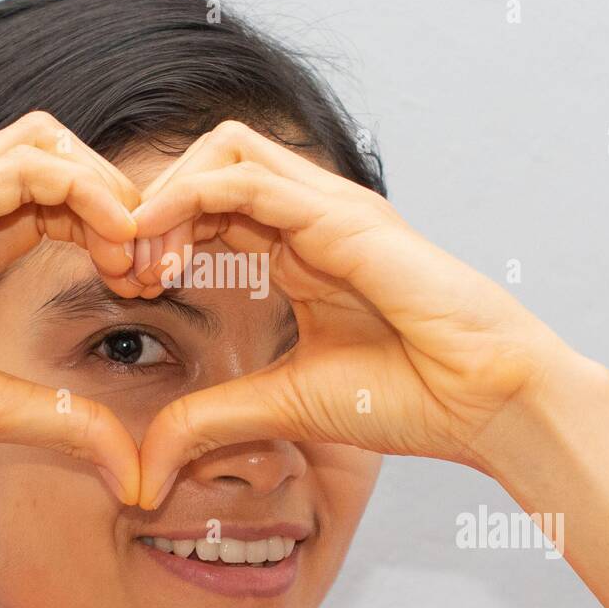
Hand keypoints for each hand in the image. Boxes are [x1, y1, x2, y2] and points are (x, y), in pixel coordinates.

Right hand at [0, 111, 143, 501]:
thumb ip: (59, 423)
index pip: (58, 202)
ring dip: (107, 188)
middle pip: (60, 158)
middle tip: (154, 263)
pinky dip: (84, 191)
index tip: (146, 285)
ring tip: (136, 250)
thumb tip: (128, 471)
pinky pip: (27, 167)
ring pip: (47, 144)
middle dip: (121, 199)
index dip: (113, 231)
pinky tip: (115, 240)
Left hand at [126, 121, 573, 507]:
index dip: (158, 234)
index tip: (128, 286)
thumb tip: (149, 456)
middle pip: (209, 164)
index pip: (211, 206)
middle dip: (152, 204)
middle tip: (121, 266)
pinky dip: (191, 199)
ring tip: (138, 257)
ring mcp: (331, 208)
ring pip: (225, 151)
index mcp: (301, 248)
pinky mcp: (344, 217)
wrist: (487, 403)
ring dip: (166, 194)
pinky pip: (250, 180)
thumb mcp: (284, 404)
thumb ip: (215, 416)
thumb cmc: (408, 397)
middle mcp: (312, 216)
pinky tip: (159, 244)